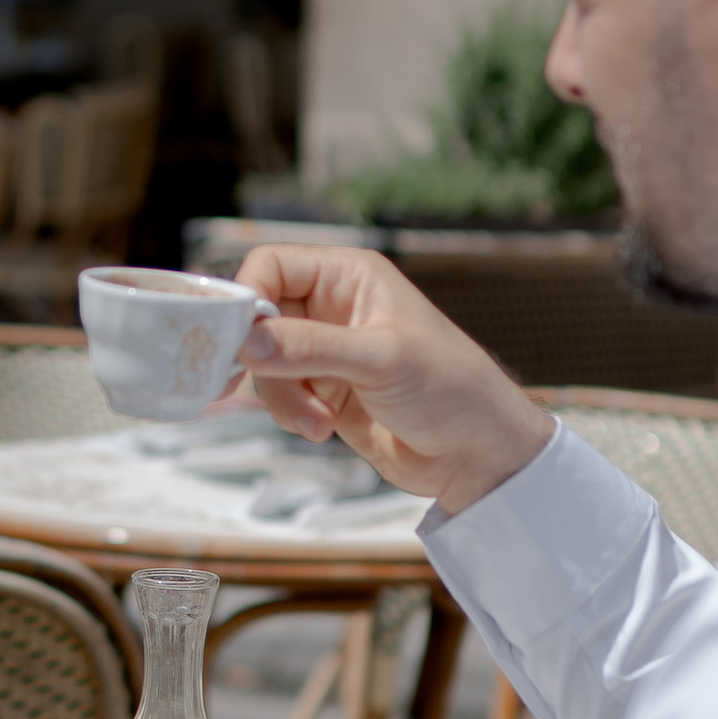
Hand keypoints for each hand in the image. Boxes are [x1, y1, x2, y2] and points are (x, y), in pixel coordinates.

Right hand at [232, 243, 552, 517]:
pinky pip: (280, 395)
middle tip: (274, 389)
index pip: (272, 265)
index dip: (248, 297)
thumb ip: (309, 347)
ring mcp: (327, 351)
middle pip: (259, 318)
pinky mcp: (324, 391)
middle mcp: (333, 307)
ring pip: (264, 362)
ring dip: (281, 396)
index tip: (240, 341)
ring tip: (319, 421)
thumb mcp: (381, 359)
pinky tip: (324, 428)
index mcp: (350, 277)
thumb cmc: (451, 388)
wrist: (477, 454)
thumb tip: (245, 342)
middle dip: (264, 360)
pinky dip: (291, 414)